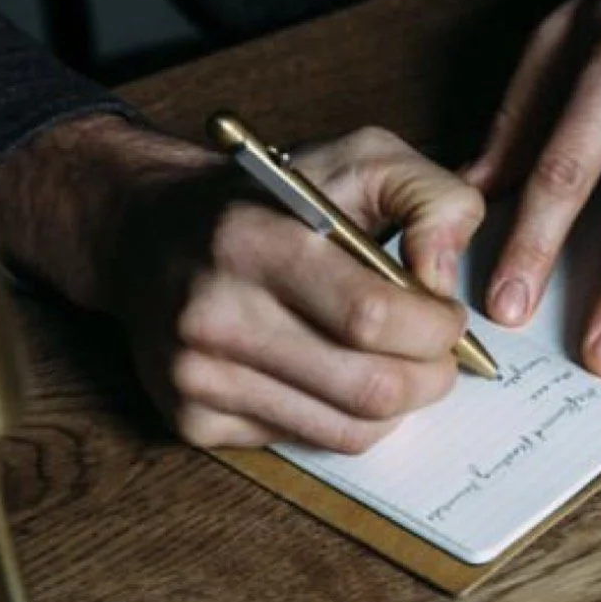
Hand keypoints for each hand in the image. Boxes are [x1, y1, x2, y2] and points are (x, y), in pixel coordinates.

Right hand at [0, 116, 483, 452]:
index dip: (434, 328)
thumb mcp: (359, 158)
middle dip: (430, 378)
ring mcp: (195, 374)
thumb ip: (430, 197)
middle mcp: (214, 312)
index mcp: (253, 239)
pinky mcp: (190, 419)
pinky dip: (342, 419)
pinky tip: (338, 376)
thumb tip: (445, 278)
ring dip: (397, 406)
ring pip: (344, 430)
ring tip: (402, 366)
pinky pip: (303, 442)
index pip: (370, 316)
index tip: (449, 316)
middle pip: (366, 387)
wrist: (151, 230)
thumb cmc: (272, 197)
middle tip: (441, 357)